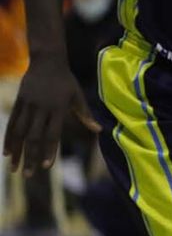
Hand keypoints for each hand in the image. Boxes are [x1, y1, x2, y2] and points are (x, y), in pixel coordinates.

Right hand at [3, 57, 100, 175]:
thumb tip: (99, 130)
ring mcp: (28, 105)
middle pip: (34, 137)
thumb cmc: (66, 80)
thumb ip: (85, 114)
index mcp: (58, 109)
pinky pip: (12, 123)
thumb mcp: (78, 95)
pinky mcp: (19, 102)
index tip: (46, 166)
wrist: (47, 60)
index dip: (49, 151)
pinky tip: (5, 152)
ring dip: (17, 151)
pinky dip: (8, 138)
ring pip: (20, 132)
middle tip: (28, 175)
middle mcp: (42, 109)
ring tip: (14, 168)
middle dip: (31, 157)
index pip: (52, 134)